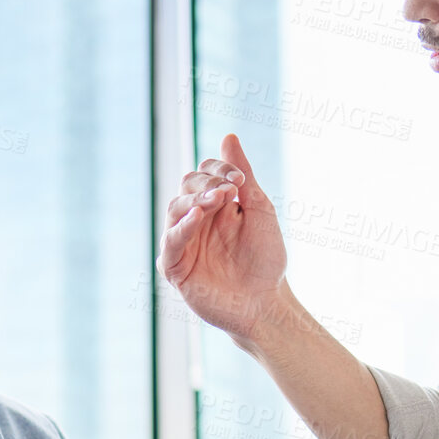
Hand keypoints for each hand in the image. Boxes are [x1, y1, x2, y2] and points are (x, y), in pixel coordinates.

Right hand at [157, 134, 288, 342]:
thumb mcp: (259, 209)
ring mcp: (184, 242)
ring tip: (217, 200)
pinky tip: (197, 217)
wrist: (266, 301)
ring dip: (196, 200)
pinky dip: (181, 227)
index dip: (219, 170)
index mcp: (216, 205)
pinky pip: (171, 241)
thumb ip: (243, 175)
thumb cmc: (266, 258)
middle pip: (187, 186)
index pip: (204, 173)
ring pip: (175, 208)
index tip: (240, 180)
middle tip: (230, 191)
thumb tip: (228, 136)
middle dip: (207, 183)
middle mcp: (197, 220)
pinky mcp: (176, 267)